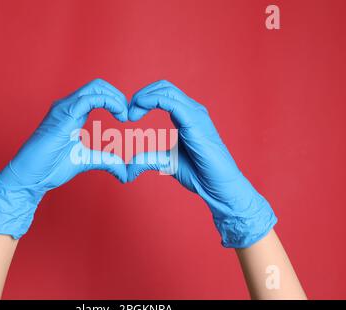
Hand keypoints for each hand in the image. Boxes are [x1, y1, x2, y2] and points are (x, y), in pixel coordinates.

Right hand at [0, 79, 127, 238]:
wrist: (30, 177)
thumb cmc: (50, 167)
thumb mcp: (86, 161)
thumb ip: (106, 161)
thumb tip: (125, 171)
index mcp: (73, 113)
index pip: (97, 92)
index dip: (116, 100)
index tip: (127, 117)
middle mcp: (67, 106)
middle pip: (98, 85)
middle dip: (118, 96)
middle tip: (128, 115)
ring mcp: (63, 109)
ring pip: (94, 88)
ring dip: (115, 98)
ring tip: (124, 116)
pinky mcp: (61, 116)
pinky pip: (87, 99)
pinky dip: (108, 102)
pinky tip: (117, 117)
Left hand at [126, 80, 276, 247]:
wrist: (218, 187)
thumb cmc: (199, 174)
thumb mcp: (165, 162)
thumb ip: (147, 159)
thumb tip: (127, 169)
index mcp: (186, 116)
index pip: (163, 93)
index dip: (143, 99)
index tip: (129, 116)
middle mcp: (192, 110)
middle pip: (163, 86)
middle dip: (141, 95)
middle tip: (127, 113)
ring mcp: (195, 114)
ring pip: (166, 89)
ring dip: (143, 97)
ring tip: (131, 114)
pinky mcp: (195, 121)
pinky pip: (170, 101)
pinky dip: (150, 101)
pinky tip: (138, 113)